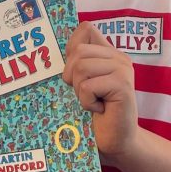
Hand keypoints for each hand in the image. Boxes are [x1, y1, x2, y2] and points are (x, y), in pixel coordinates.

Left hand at [62, 22, 138, 156]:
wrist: (114, 142)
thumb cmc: (92, 116)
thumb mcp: (79, 85)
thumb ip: (73, 64)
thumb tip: (48, 48)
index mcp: (107, 54)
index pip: (86, 29)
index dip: (71, 49)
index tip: (73, 74)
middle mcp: (118, 57)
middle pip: (78, 51)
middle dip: (71, 76)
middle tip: (84, 94)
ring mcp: (122, 69)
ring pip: (81, 67)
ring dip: (78, 91)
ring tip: (92, 102)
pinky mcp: (123, 84)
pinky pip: (87, 86)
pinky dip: (86, 102)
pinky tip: (98, 110)